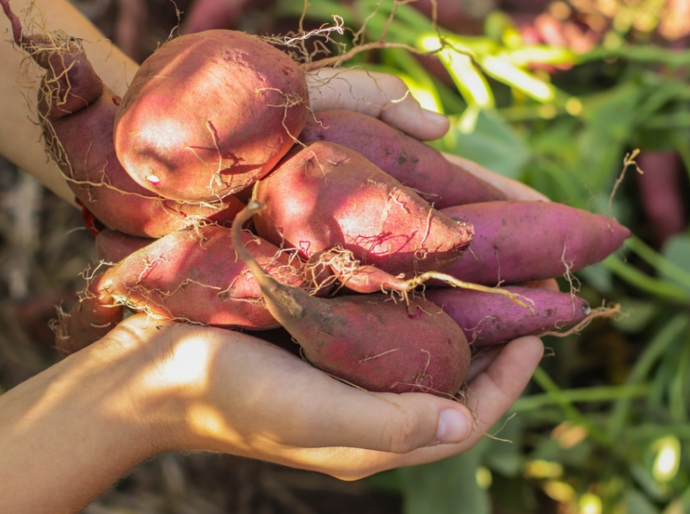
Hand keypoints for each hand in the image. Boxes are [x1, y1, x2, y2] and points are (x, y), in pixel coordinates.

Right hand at [0, 314, 542, 512]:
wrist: (150, 368)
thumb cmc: (229, 396)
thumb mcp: (313, 419)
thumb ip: (390, 425)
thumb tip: (465, 422)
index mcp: (375, 434)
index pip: (467, 415)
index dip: (511, 379)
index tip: (539, 332)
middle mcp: (371, 401)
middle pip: (454, 374)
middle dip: (494, 335)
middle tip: (528, 286)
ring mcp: (349, 367)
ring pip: (426, 341)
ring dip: (461, 307)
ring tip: (491, 264)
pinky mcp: (326, 334)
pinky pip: (389, 315)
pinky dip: (417, 290)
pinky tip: (429, 254)